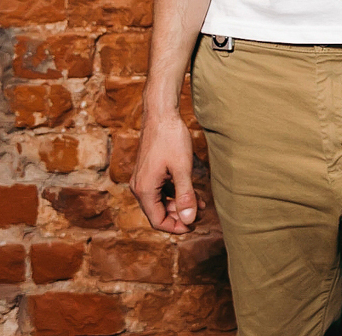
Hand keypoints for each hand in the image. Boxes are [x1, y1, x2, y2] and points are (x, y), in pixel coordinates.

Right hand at [131, 111, 198, 233]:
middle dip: (180, 215)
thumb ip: (185, 196)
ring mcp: (143, 178)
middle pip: (159, 212)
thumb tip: (189, 220)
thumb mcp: (182, 169)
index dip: (176, 227)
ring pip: (162, 201)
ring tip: (202, 205)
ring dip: (180, 204)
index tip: (194, 226)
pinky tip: (195, 193)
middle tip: (201, 214)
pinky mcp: (150, 171)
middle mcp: (140, 187)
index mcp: (144, 190)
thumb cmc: (171, 139)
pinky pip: (162, 189)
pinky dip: (176, 193)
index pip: (157, 220)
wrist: (161, 114)